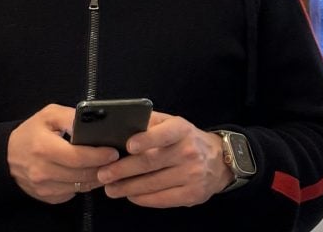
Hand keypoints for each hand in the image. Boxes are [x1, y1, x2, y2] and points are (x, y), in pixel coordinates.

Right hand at [7, 104, 118, 204]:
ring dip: (95, 178)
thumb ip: (69, 117)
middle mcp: (43, 171)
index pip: (78, 157)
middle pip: (82, 174)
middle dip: (102, 168)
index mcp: (44, 147)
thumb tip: (90, 123)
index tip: (113, 152)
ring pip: (80, 187)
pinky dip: (83, 185)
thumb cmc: (31, 132)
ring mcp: (44, 187)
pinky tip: (88, 175)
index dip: (98, 156)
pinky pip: (72, 193)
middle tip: (115, 160)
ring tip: (106, 167)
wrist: (7, 155)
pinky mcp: (46, 197)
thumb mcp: (48, 115)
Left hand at [96, 112, 233, 207]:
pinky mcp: (191, 195)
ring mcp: (191, 175)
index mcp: (181, 130)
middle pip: (151, 162)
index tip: (128, 145)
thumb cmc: (186, 139)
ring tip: (110, 188)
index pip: (164, 133)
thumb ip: (151, 122)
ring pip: (153, 184)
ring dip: (128, 187)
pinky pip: (162, 199)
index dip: (146, 139)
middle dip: (123, 169)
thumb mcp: (173, 123)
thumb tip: (123, 124)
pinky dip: (143, 199)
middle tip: (104, 174)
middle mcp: (188, 152)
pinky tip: (130, 196)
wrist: (218, 161)